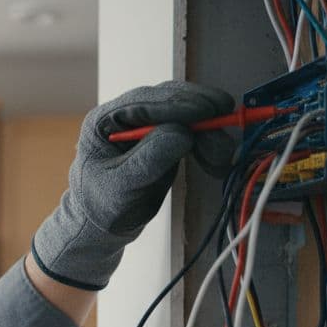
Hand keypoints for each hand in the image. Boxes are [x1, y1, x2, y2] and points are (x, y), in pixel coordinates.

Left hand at [31, 81, 236, 290]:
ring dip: (210, 131)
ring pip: (186, 114)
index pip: (145, 102)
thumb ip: (148, 159)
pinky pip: (192, 131)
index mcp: (104, 120)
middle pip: (170, 101)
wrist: (101, 226)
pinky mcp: (164, 137)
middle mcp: (125, 115)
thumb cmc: (102, 207)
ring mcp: (146, 124)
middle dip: (201, 115)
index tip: (209, 110)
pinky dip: (208, 143)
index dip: (179, 104)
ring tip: (222, 157)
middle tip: (225, 128)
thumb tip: (183, 133)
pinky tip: (217, 161)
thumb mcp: (121, 186)